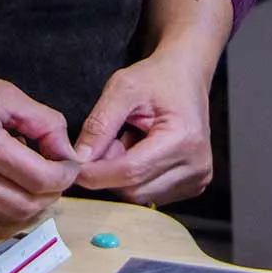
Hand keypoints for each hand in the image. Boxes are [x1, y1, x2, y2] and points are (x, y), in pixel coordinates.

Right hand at [0, 45, 79, 221]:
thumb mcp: (3, 94)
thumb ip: (43, 123)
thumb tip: (67, 153)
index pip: (41, 179)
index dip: (65, 175)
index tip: (69, 165)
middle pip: (25, 206)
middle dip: (49, 193)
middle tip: (53, 174)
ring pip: (1, 213)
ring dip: (21, 196)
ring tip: (20, 169)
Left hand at [73, 47, 215, 204]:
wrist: (187, 75)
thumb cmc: (158, 77)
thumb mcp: (123, 88)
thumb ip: (99, 123)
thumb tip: (79, 159)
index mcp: (183, 138)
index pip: (131, 171)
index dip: (96, 172)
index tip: (73, 165)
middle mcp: (197, 164)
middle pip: (134, 189)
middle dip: (109, 171)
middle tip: (109, 140)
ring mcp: (198, 177)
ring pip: (140, 197)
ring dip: (123, 176)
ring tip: (128, 141)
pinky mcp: (194, 184)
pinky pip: (151, 195)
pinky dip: (137, 178)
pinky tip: (141, 153)